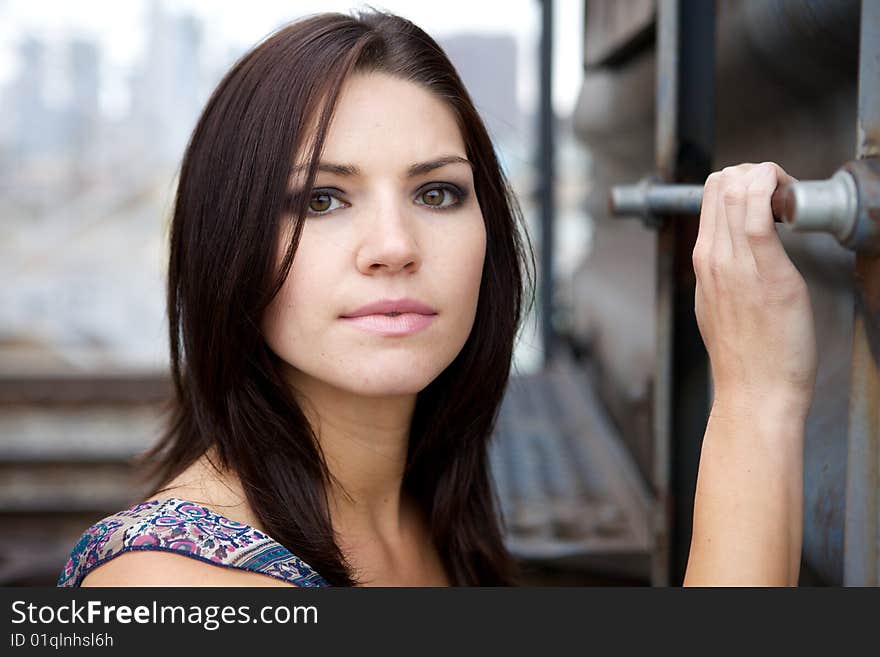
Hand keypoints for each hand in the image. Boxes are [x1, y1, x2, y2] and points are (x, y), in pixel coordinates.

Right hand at [693, 162, 817, 419]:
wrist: (754, 391)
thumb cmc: (745, 356)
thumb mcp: (716, 306)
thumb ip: (722, 274)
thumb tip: (737, 252)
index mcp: (703, 262)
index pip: (711, 194)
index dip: (742, 180)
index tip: (768, 195)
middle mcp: (714, 258)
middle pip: (723, 183)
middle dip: (756, 172)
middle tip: (783, 194)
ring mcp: (737, 264)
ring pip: (739, 189)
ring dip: (769, 177)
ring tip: (791, 200)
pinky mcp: (769, 273)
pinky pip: (761, 214)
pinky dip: (773, 190)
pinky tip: (789, 196)